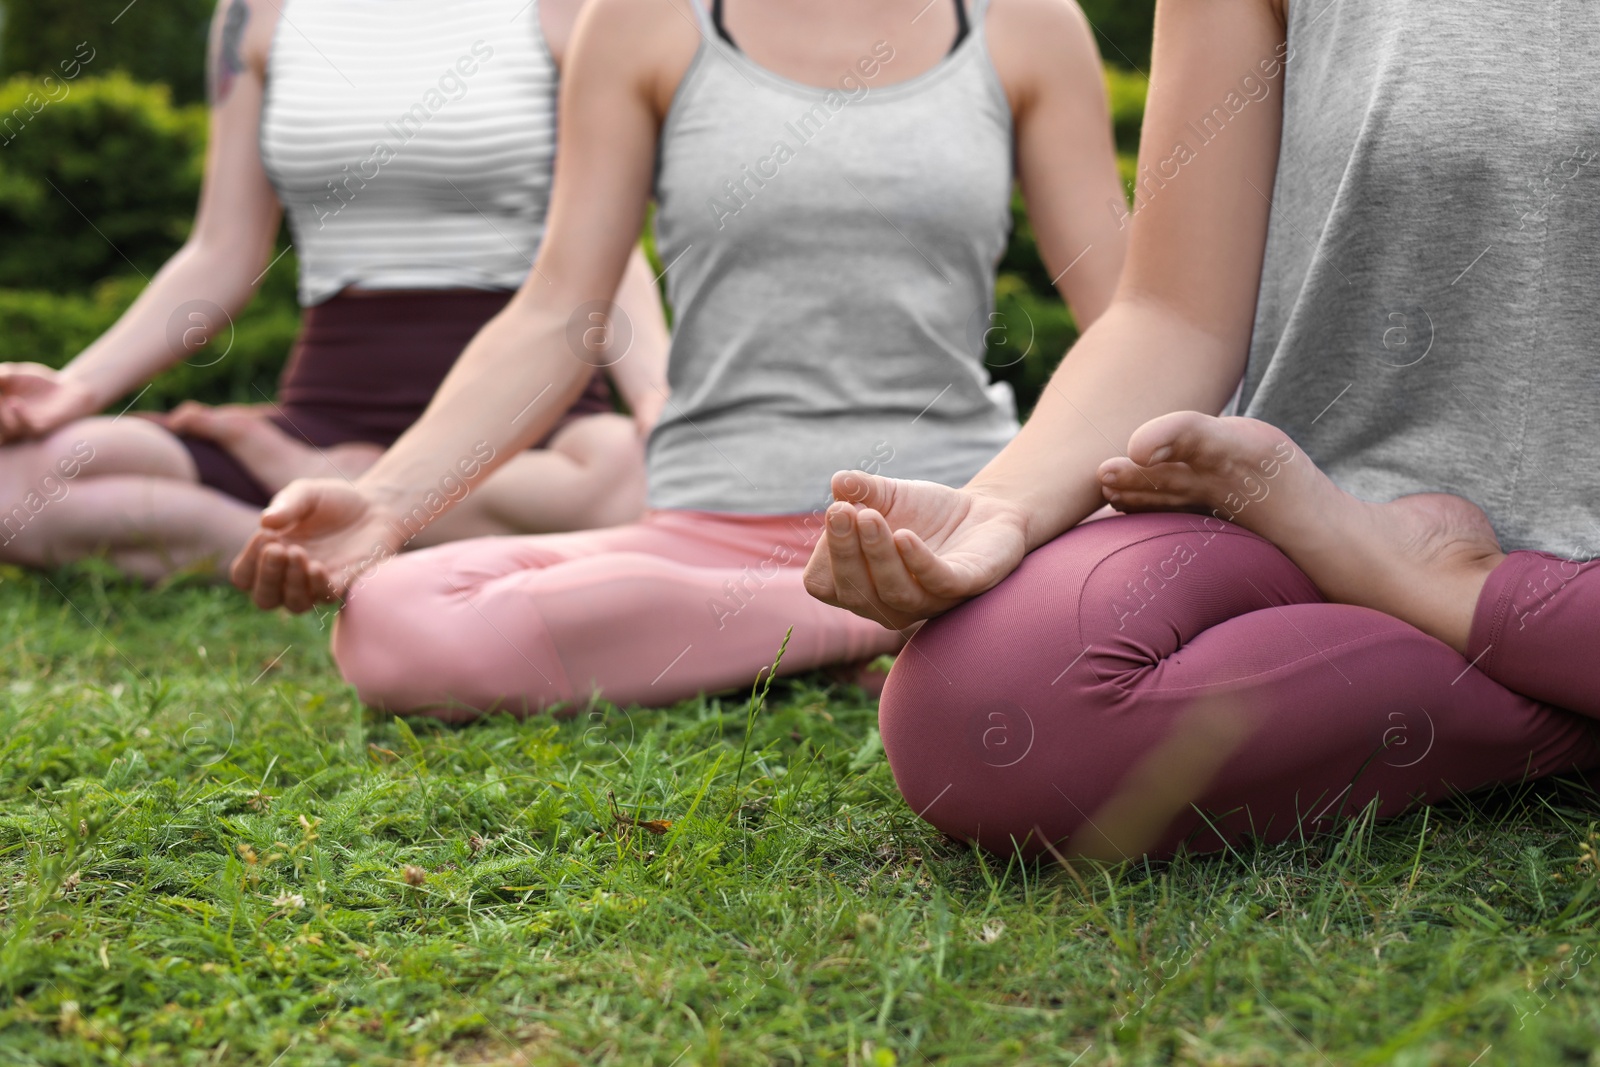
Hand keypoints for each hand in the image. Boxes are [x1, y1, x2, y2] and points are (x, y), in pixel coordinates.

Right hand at [0, 363, 98, 441]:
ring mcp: (23, 428)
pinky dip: (19, 416)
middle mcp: (6, 424)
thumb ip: (0, 376)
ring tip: (1, 398)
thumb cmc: (38, 383)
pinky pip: (27, 428)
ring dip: (0, 415)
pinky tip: (15, 402)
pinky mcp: (42, 429)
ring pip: (5, 431)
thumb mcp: (13, 374)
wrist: (69, 389)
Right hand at [230, 478, 405, 611]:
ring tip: (299, 553)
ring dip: (291, 582)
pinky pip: (325, 598)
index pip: (245, 576)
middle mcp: (290, 576)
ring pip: (294, 604)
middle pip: (265, 599)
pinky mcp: (344, 584)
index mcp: (271, 555)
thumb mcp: (305, 494)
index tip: (265, 536)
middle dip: (267, 577)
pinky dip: (318, 586)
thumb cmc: (332, 501)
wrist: (374, 504)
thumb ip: (286, 505)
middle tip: (277, 550)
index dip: (249, 563)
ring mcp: (316, 584)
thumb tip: (265, 522)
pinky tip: (317, 566)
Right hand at [802, 470, 1030, 630]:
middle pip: (854, 593)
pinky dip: (918, 562)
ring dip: (877, 555)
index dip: (826, 551)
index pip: (824, 583)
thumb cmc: (926, 512)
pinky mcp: (964, 587)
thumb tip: (839, 481)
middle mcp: (889, 604)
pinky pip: (937, 583)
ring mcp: (927, 601)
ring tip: (870, 516)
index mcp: (861, 586)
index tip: (839, 508)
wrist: (983, 511)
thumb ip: (861, 489)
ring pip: (893, 593)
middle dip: (844, 551)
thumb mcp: (888, 495)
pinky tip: (905, 536)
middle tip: (842, 510)